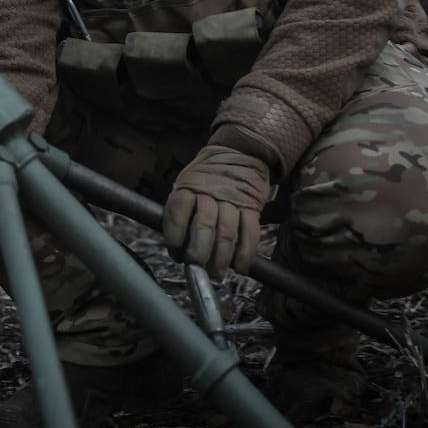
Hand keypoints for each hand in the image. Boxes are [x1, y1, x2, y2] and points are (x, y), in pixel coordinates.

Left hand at [162, 144, 271, 278]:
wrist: (239, 153)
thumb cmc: (206, 178)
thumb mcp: (187, 183)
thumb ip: (182, 210)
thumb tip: (177, 248)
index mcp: (189, 185)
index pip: (178, 211)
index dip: (175, 235)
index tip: (175, 253)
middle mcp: (211, 191)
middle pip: (204, 226)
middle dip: (199, 253)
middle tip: (197, 269)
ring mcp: (233, 199)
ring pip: (227, 232)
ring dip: (221, 258)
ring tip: (217, 274)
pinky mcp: (252, 206)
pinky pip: (250, 233)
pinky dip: (245, 253)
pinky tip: (239, 267)